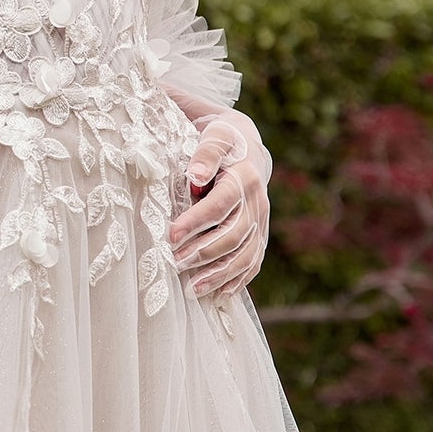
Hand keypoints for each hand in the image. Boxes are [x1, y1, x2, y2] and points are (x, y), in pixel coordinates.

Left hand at [169, 111, 270, 298]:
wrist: (247, 146)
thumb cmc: (221, 141)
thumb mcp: (213, 136)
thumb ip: (205, 153)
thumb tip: (197, 175)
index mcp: (244, 177)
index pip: (220, 205)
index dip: (196, 222)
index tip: (171, 237)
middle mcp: (257, 202)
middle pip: (233, 235)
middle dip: (204, 253)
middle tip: (176, 264)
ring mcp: (261, 221)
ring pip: (245, 254)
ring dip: (220, 274)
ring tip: (194, 290)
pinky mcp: (260, 234)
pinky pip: (253, 261)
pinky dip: (238, 279)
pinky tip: (221, 294)